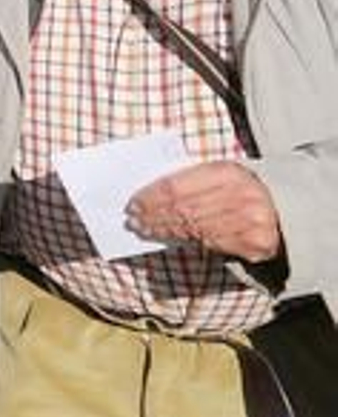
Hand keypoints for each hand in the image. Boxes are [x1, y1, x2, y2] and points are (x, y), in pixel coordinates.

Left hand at [125, 160, 283, 261]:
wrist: (285, 206)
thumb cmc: (239, 186)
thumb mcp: (219, 173)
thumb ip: (191, 179)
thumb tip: (148, 194)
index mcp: (229, 172)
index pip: (178, 187)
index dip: (152, 197)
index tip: (133, 202)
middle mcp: (241, 197)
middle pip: (183, 210)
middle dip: (153, 215)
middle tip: (132, 219)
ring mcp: (251, 223)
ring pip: (194, 228)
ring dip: (163, 230)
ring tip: (143, 228)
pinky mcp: (256, 244)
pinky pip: (210, 243)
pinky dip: (185, 239)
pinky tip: (168, 236)